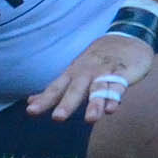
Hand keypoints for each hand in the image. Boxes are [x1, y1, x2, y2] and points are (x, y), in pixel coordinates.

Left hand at [27, 31, 155, 122]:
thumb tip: (30, 101)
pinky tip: (111, 109)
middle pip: (76, 89)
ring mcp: (105, 72)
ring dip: (94, 103)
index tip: (31, 111)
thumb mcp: (73, 72)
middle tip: (58, 118)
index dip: (44, 100)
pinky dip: (115, 97)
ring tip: (90, 119)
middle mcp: (87, 73)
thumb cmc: (96, 61)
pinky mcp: (123, 73)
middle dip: (67, 103)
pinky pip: (118, 86)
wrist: (127, 38)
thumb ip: (55, 89)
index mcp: (73, 74)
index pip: (56, 88)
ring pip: (98, 88)